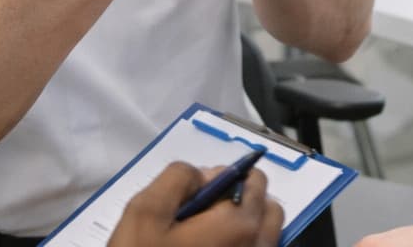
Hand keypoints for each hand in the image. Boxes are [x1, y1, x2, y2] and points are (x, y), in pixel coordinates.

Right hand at [108, 162, 283, 246]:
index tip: (196, 193)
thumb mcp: (144, 211)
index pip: (253, 181)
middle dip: (241, 202)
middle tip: (201, 215)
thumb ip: (177, 178)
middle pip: (267, 210)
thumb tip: (202, 174)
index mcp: (239, 224)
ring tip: (203, 238)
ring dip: (242, 228)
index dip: (224, 177)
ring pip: (265, 238)